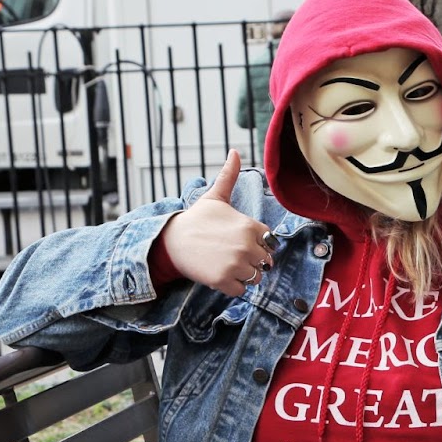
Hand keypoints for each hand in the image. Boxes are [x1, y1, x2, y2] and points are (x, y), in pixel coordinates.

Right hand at [159, 150, 276, 296]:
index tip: (237, 240)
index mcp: (250, 226)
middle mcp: (246, 246)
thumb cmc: (196, 219)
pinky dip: (233, 286)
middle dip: (252, 260)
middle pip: (265, 261)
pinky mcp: (224, 281)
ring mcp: (235, 265)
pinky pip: (242, 290)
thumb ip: (229, 176)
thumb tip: (235, 151)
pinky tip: (220, 274)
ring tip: (225, 263)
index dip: (256, 243)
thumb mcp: (215, 197)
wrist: (171, 241)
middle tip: (230, 253)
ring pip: (256, 277)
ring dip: (244, 274)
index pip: (269, 242)